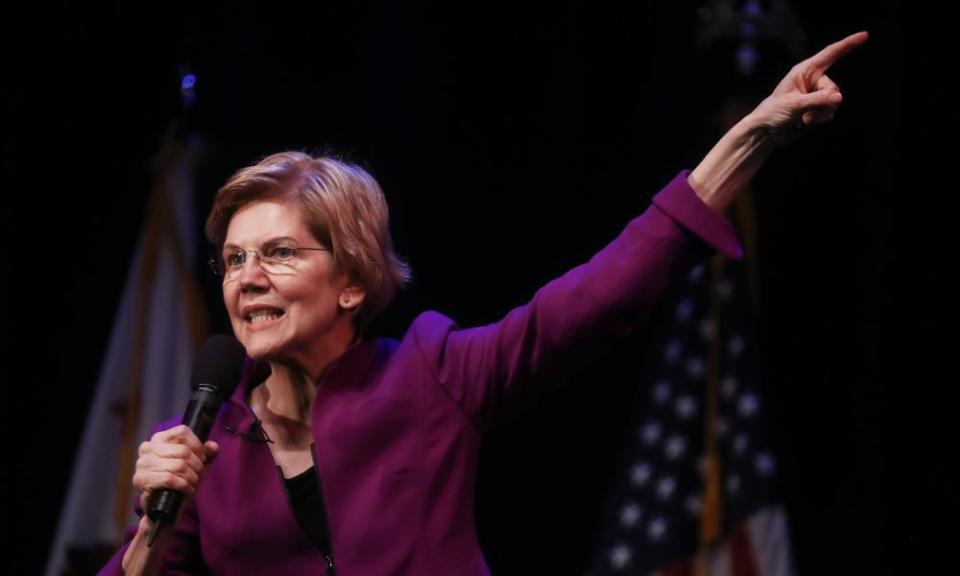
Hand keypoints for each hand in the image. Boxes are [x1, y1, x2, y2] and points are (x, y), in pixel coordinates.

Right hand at [132, 424, 218, 509]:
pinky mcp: (141, 479)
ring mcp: (142, 463)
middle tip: (200, 475)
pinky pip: (169, 479)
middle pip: (183, 450)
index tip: (203, 458)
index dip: (197, 445)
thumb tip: (213, 446)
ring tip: (194, 483)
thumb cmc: (181, 480)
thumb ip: (208, 453)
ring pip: (178, 465)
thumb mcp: (197, 464)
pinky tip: (188, 490)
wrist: (166, 507)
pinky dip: (184, 486)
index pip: (182, 432)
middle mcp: (147, 448)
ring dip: (192, 477)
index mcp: (159, 438)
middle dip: (197, 465)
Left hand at [748, 31, 868, 146]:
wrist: (765, 133)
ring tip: (801, 120)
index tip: (865, 35)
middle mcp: (813, 80)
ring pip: (834, 103)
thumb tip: (839, 97)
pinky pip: (830, 114)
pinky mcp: (818, 109)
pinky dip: (819, 121)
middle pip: (834, 88)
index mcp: (805, 71)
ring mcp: (816, 95)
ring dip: (819, 115)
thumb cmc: (773, 113)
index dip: (848, 44)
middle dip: (823, 104)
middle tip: (805, 116)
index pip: (830, 54)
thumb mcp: (794, 104)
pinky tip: (803, 124)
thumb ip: (817, 100)